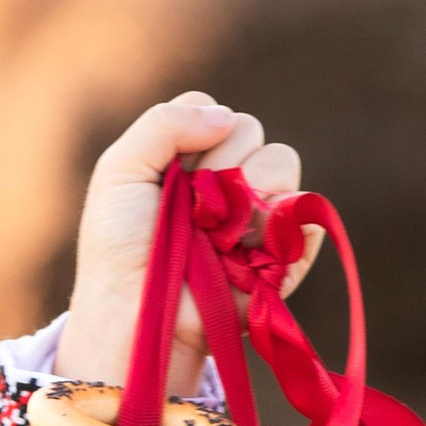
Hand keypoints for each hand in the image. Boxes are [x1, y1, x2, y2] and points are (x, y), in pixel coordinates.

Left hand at [57, 93, 323, 395]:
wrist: (136, 313)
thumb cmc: (119, 247)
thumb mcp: (119, 173)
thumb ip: (162, 125)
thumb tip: (226, 115)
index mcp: (191, 157)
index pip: (214, 112)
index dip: (194, 134)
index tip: (168, 175)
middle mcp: (229, 178)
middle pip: (249, 129)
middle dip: (216, 164)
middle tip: (187, 210)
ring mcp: (259, 210)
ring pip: (281, 160)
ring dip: (245, 192)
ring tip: (214, 233)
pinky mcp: (284, 246)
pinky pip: (307, 210)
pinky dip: (282, 222)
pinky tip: (247, 248)